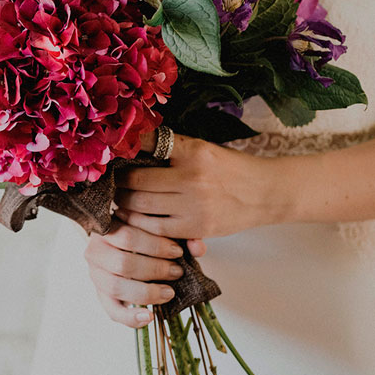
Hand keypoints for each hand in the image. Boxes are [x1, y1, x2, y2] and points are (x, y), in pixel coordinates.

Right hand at [83, 221, 205, 328]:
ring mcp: (95, 273)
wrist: (123, 242)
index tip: (178, 250)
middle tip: (177, 271)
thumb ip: (180, 234)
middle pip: (123, 263)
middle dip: (155, 269)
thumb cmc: (144, 233)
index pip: (127, 235)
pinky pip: (112, 310)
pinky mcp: (101, 295)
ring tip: (169, 292)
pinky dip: (131, 317)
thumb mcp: (158, 228)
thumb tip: (198, 247)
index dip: (155, 245)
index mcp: (107, 228)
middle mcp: (95, 250)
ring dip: (147, 292)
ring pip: (116, 286)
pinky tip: (150, 316)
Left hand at [116, 134, 280, 239]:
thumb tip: (131, 146)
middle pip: (136, 181)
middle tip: (109, 181)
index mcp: (193, 151)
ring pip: (141, 207)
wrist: (266, 193)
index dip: (124, 147)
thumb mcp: (203, 148)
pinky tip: (134, 218)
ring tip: (118, 199)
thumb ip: (171, 149)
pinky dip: (140, 224)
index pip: (148, 144)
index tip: (111, 150)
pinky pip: (155, 229)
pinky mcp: (197, 229)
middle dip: (118, 182)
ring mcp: (194, 206)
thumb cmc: (230, 167)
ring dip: (124, 204)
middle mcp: (192, 178)